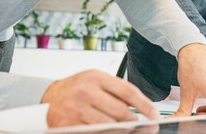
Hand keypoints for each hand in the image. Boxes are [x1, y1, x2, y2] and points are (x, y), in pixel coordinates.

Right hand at [41, 70, 157, 126]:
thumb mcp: (96, 80)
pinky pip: (95, 133)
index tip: (154, 114)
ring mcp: (76, 109)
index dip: (144, 104)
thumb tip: (141, 106)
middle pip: (120, 111)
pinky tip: (110, 131)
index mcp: (96, 77)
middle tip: (139, 124)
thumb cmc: (78, 88)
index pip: (127, 91)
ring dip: (121, 130)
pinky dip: (106, 133)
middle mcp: (85, 92)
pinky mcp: (68, 125)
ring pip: (109, 125)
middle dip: (133, 120)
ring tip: (126, 129)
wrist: (51, 97)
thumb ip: (117, 90)